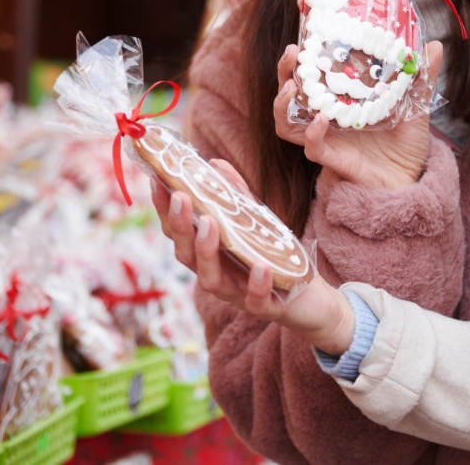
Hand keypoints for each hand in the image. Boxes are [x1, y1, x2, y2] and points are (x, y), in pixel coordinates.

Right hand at [150, 170, 355, 355]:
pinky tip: (260, 265)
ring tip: (210, 223)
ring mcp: (238, 293)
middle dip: (180, 226)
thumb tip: (215, 163)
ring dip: (207, 251)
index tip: (157, 180)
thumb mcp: (255, 222)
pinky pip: (255, 300)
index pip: (178, 233)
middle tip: (180, 197)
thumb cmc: (274, 257)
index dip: (164, 209)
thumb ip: (235, 195)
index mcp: (209, 254)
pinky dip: (255, 284)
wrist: (311, 298)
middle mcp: (217, 275)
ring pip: (211, 279)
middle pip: (186, 255)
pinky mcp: (266, 307)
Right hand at [273, 40, 443, 189]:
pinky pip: (311, 146)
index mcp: (340, 95)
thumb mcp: (415, 105)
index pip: (313, 66)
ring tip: (293, 85)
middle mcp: (326, 113)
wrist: (411, 180)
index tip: (303, 12)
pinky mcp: (332, 157)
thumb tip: (434, 45)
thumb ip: (420, 77)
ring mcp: (325, 136)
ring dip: (282, 101)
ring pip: (286, 119)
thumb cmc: (406, 143)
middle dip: (286, 69)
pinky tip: (321, 119)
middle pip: (290, 89)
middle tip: (293, 51)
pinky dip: (313, 133)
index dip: (304, 44)